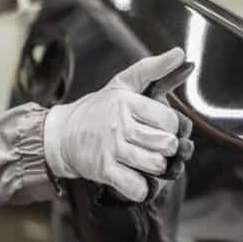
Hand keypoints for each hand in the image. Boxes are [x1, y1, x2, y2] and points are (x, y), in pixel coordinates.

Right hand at [42, 47, 193, 201]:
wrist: (60, 134)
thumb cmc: (97, 109)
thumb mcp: (122, 84)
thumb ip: (152, 69)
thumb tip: (181, 53)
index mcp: (126, 102)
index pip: (170, 120)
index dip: (172, 127)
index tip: (161, 127)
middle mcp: (118, 124)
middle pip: (166, 145)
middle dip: (166, 149)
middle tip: (154, 145)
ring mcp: (110, 148)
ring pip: (156, 166)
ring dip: (155, 168)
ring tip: (145, 160)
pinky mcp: (103, 170)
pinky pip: (137, 186)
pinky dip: (142, 188)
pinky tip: (136, 177)